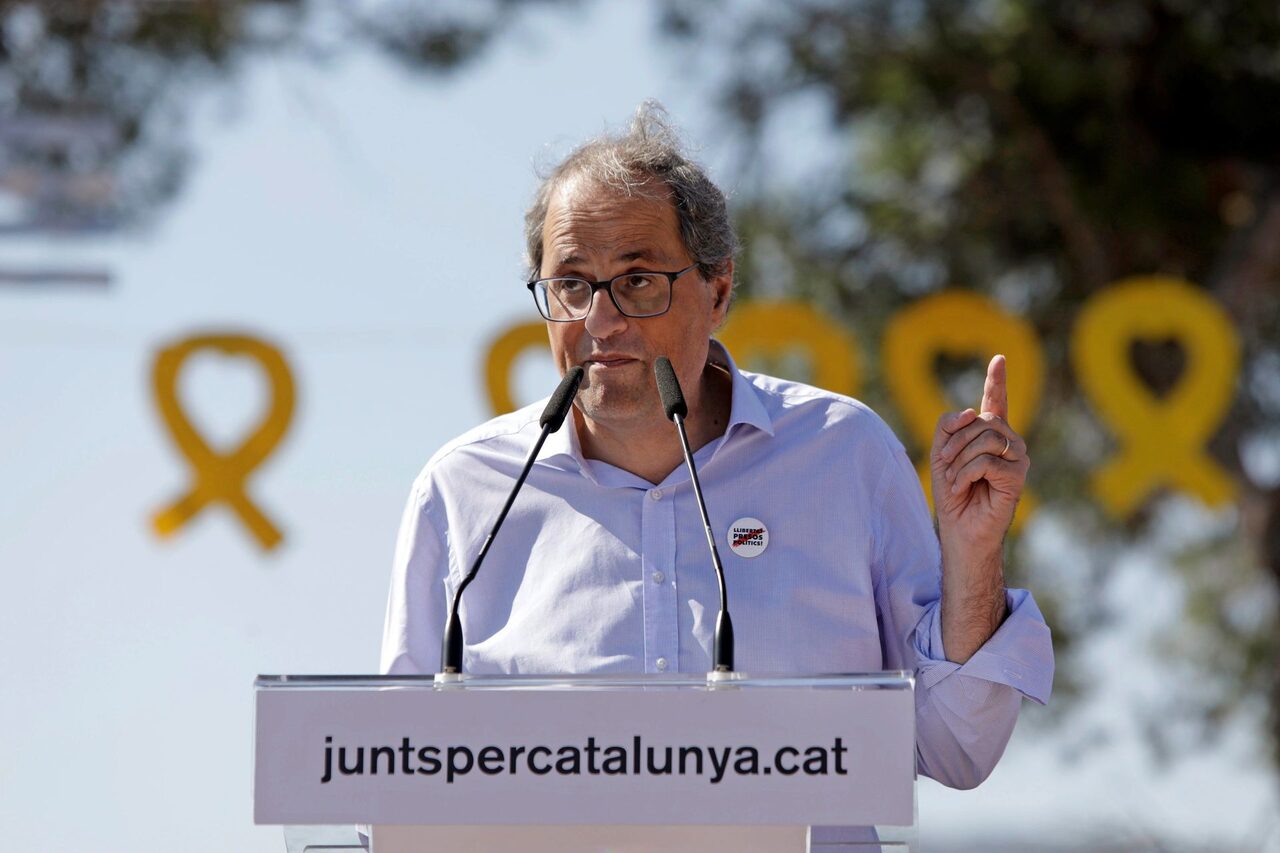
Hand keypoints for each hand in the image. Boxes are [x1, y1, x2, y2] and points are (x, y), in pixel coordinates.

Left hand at [930, 354, 1028, 556]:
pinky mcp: (1018, 475)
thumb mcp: (942, 454)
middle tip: (947, 466)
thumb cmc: (953, 493)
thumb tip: (972, 412)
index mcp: (990, 435)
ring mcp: (1017, 457)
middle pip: (982, 421)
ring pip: (985, 438)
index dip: (997, 380)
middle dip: (955, 442)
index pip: (996, 402)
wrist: (960, 528)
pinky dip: (966, 474)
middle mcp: (1008, 442)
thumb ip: (949, 427)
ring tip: (956, 480)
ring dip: (960, 460)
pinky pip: (986, 461)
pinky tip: (964, 488)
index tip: (999, 359)